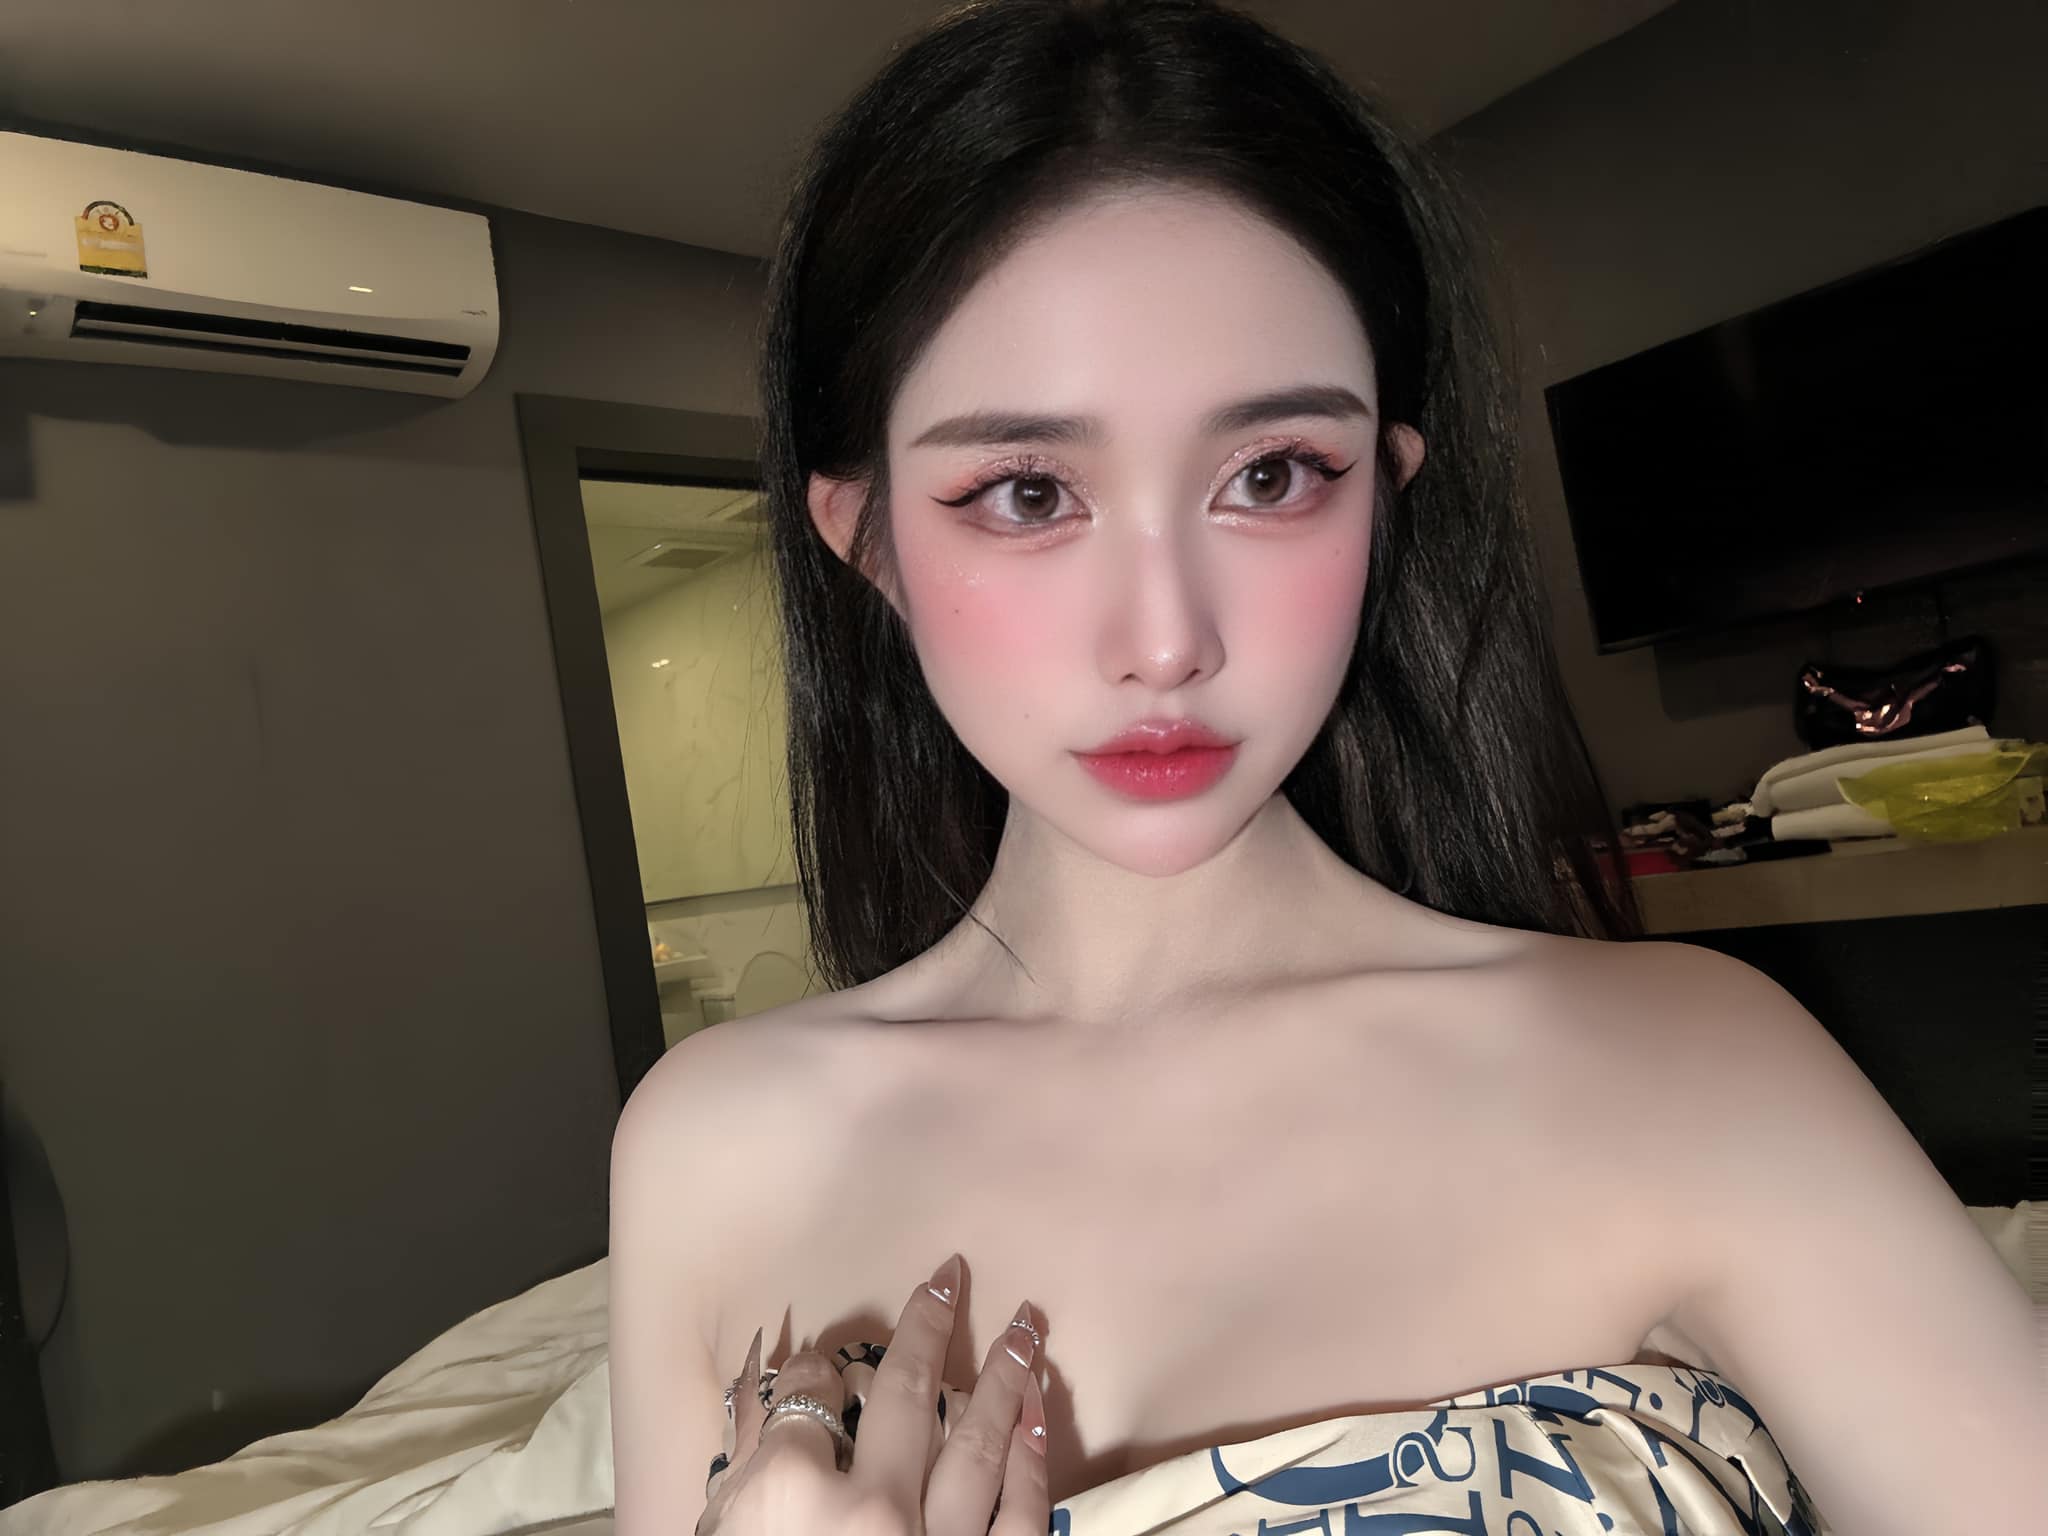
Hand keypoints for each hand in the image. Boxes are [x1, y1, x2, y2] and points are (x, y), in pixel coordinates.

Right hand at [697, 1253, 1049, 1535]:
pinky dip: (1031, 1462)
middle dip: (933, 1326)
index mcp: (796, 1497)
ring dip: (1005, 1376)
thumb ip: (746, 1457)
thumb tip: (764, 1378)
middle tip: (955, 1273)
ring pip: (981, 1442)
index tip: (832, 1355)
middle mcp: (874, 1512)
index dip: (822, 1367)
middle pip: (910, 1396)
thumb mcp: (719, 1534)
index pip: (815, 1399)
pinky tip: (1038, 1417)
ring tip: (1026, 1325)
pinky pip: (1018, 1516)